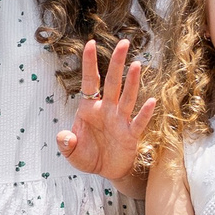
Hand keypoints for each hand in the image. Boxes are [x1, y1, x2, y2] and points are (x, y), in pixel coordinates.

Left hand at [55, 40, 157, 184]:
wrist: (105, 172)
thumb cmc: (87, 156)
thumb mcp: (71, 152)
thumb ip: (66, 143)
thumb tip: (64, 136)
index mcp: (89, 109)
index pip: (90, 82)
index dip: (89, 63)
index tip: (90, 43)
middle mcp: (106, 110)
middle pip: (113, 82)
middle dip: (117, 63)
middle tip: (123, 42)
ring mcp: (120, 120)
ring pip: (127, 97)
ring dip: (132, 82)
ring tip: (136, 64)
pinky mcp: (131, 135)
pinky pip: (138, 122)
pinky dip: (144, 113)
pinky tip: (150, 102)